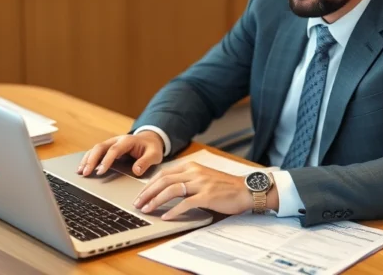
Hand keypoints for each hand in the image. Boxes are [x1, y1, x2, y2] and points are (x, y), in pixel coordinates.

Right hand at [76, 131, 163, 176]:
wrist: (150, 140)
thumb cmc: (152, 148)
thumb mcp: (155, 154)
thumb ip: (146, 162)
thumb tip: (136, 171)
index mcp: (128, 141)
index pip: (114, 150)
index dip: (106, 160)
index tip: (100, 171)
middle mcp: (117, 140)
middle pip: (100, 147)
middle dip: (91, 160)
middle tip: (86, 172)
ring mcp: (111, 143)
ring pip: (95, 149)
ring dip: (87, 160)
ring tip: (80, 172)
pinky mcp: (108, 148)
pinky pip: (95, 152)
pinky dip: (88, 159)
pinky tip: (82, 168)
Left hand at [132, 162, 253, 219]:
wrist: (245, 189)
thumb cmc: (224, 186)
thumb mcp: (203, 177)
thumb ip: (186, 180)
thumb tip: (166, 189)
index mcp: (191, 166)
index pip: (163, 173)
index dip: (149, 184)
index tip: (140, 194)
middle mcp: (194, 172)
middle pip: (164, 180)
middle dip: (147, 192)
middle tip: (138, 203)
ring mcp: (201, 183)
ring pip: (171, 190)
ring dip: (156, 200)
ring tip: (147, 209)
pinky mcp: (207, 196)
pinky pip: (186, 203)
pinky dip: (173, 210)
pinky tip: (166, 217)